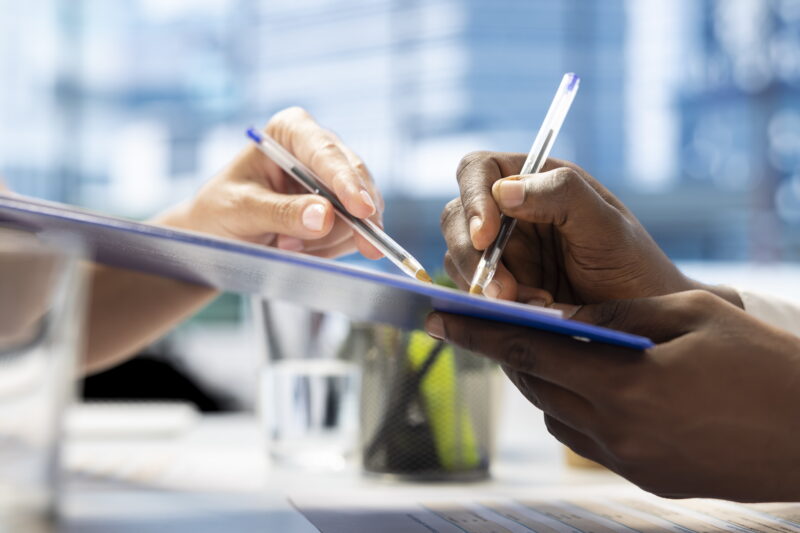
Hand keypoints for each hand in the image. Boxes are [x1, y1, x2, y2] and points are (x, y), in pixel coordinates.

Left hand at [162, 107, 383, 258]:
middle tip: (297, 246)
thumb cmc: (220, 210)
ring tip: (283, 244)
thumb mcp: (240, 210)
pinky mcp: (344, 210)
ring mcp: (335, 180)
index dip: (347, 182)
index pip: (326, 153)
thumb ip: (281, 212)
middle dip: (338, 222)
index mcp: (291, 131)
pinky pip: (355, 234)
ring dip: (326, 240)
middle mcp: (320, 149)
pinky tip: (299, 248)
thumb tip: (325, 217)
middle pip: (355, 183)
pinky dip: (330, 249)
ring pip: (360, 215)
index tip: (362, 211)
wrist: (219, 234)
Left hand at [425, 291, 799, 501]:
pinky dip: (572, 408)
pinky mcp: (646, 477)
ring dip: (541, 380)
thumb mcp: (692, 316)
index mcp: (622, 385)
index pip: (528, 351)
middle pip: (535, 384)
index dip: (479, 332)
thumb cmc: (766, 366)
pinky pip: (585, 438)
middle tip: (489, 324)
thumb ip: (616, 317)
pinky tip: (588, 383)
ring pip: (555, 414)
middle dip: (508, 352)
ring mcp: (630, 461)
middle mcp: (616, 431)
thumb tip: (561, 315)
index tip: (439, 317)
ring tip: (544, 348)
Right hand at [441, 151, 738, 305]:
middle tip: (502, 290)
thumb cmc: (634, 268)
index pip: (478, 171)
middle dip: (471, 253)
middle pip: (456, 216)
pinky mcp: (497, 287)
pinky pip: (471, 291)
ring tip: (527, 305)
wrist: (644, 327)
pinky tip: (527, 313)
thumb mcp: (606, 226)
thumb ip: (562, 195)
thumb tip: (504, 191)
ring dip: (481, 283)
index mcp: (535, 181)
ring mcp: (501, 252)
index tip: (485, 237)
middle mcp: (511, 212)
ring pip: (457, 257)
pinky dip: (488, 305)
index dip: (473, 198)